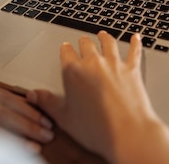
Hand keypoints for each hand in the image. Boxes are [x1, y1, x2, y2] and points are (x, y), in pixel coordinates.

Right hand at [27, 31, 168, 163]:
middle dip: (83, 42)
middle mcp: (93, 63)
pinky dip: (135, 43)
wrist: (127, 133)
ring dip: (104, 37)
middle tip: (82, 41)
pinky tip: (135, 37)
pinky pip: (134, 51)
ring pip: (108, 43)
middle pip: (86, 44)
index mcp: (73, 71)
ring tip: (102, 35)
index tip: (65, 49)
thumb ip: (47, 102)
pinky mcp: (132, 70)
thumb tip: (33, 95)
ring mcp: (114, 64)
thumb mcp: (64, 118)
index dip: (65, 50)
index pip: (66, 52)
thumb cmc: (96, 129)